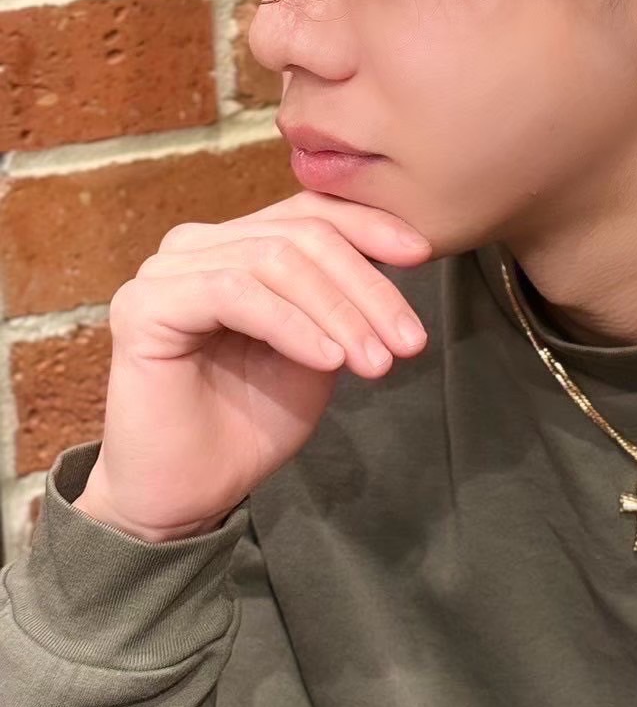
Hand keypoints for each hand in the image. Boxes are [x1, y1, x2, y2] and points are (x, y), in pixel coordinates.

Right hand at [72, 191, 431, 541]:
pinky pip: (235, 293)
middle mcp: (196, 244)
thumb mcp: (321, 346)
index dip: (370, 227)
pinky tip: (329, 360)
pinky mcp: (144, 305)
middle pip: (302, 235)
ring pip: (275, 260)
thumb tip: (405, 251)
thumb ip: (345, 297)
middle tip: (409, 341)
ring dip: (338, 311)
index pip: (311, 212)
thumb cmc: (252, 419)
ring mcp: (166, 270)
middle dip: (366, 287)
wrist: (189, 494)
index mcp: (236, 243)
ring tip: (376, 362)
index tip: (422, 256)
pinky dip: (292, 324)